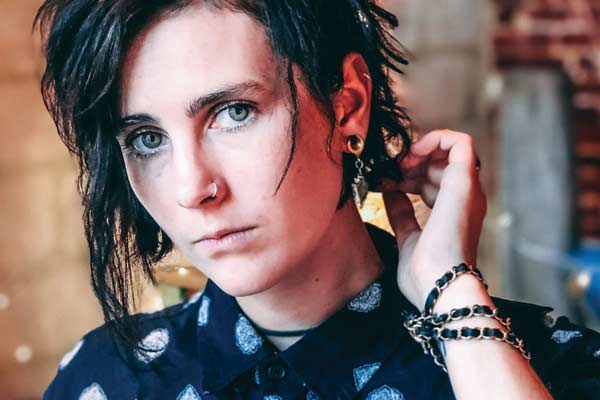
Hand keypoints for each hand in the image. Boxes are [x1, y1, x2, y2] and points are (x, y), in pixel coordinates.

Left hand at [380, 130, 487, 308]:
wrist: (438, 286)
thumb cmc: (425, 275)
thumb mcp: (407, 237)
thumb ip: (402, 213)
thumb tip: (391, 192)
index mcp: (454, 213)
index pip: (433, 182)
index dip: (407, 176)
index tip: (384, 183)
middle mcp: (465, 199)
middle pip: (438, 164)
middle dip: (408, 163)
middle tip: (385, 172)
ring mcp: (466, 189)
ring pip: (447, 151)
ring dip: (416, 153)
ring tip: (394, 167)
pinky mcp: (464, 181)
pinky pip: (460, 141)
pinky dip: (434, 138)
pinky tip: (411, 154)